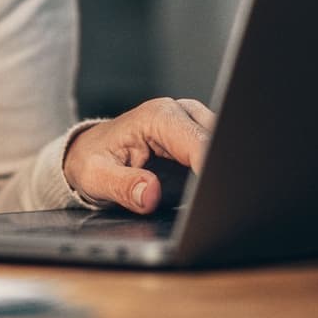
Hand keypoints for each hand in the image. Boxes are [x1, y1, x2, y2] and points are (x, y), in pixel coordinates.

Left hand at [61, 98, 216, 213]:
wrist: (91, 153)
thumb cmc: (92, 160)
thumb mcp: (96, 176)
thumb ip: (122, 186)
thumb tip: (150, 193)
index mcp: (159, 117)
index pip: (200, 144)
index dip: (210, 172)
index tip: (213, 198)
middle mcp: (182, 113)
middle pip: (220, 143)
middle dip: (220, 172)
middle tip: (214, 203)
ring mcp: (195, 125)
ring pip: (226, 148)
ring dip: (223, 173)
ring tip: (213, 200)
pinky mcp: (200, 140)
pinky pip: (221, 156)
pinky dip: (219, 174)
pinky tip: (212, 194)